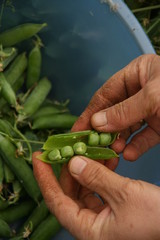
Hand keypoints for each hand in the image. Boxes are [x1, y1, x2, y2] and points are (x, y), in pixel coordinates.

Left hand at [33, 152, 159, 239]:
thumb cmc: (155, 219)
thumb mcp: (124, 194)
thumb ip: (96, 178)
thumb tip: (73, 163)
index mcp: (88, 229)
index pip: (56, 201)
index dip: (44, 178)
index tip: (39, 158)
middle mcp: (91, 225)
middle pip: (69, 192)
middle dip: (70, 167)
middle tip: (69, 147)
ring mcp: (101, 217)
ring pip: (84, 188)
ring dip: (88, 167)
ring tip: (93, 149)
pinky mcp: (111, 210)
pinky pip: (98, 188)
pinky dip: (100, 172)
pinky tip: (106, 159)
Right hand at [72, 54, 159, 160]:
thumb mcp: (153, 97)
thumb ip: (124, 111)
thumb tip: (95, 123)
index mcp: (136, 73)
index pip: (105, 94)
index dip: (90, 113)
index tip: (77, 131)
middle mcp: (140, 91)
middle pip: (114, 112)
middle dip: (104, 131)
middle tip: (93, 148)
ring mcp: (150, 109)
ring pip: (128, 127)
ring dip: (119, 141)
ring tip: (114, 152)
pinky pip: (144, 137)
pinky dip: (136, 147)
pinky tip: (129, 155)